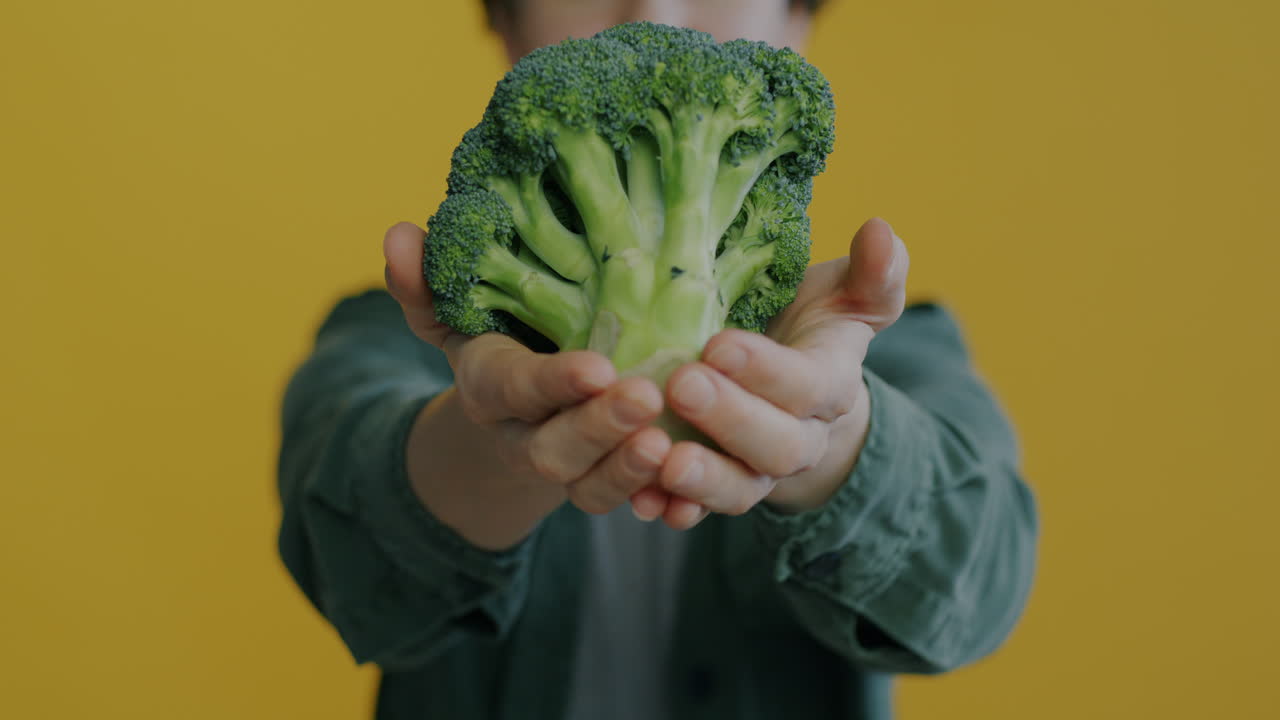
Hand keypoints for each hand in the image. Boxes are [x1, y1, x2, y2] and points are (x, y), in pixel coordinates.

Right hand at [383, 222, 678, 517]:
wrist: (513, 413)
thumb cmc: (494, 338)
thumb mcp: (455, 311)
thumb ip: (426, 282)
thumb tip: (398, 234)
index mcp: (489, 388)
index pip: (516, 388)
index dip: (552, 383)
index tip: (598, 367)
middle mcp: (520, 437)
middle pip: (552, 450)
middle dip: (597, 428)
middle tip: (647, 398)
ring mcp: (562, 470)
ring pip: (588, 486)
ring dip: (626, 470)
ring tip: (668, 445)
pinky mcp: (599, 486)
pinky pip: (623, 504)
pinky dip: (654, 499)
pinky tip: (686, 484)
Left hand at [632, 217, 909, 528]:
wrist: (793, 393)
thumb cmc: (811, 329)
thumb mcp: (843, 295)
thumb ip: (871, 270)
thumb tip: (880, 229)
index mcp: (830, 386)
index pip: (808, 386)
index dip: (768, 371)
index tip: (719, 344)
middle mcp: (800, 440)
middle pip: (776, 446)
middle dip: (730, 419)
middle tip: (680, 385)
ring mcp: (757, 472)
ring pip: (739, 490)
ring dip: (702, 481)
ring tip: (662, 462)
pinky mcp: (717, 490)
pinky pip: (697, 510)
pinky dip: (671, 509)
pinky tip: (640, 501)